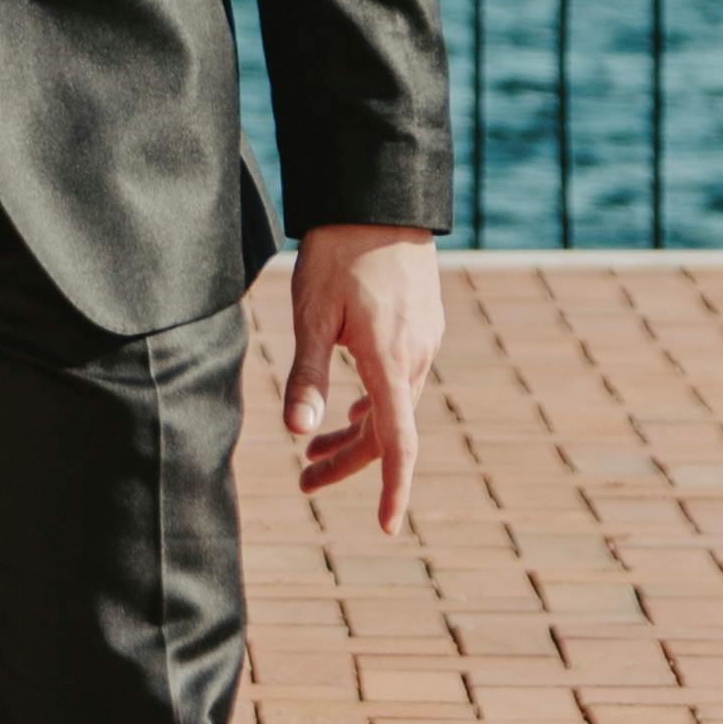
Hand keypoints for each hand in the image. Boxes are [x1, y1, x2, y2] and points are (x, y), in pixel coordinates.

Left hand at [277, 223, 440, 530]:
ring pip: (394, 404)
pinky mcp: (422, 323)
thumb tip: (298, 433)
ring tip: (314, 450)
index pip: (397, 443)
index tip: (386, 527)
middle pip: (389, 430)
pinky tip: (352, 406)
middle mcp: (416, 356)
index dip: (393, 489)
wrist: (378, 196)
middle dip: (348, 462)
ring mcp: (424, 339)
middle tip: (304, 481)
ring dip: (358, 431)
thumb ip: (306, 375)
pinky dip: (375, 402)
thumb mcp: (311, 313)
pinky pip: (401, 380)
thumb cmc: (337, 251)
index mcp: (390, 360)